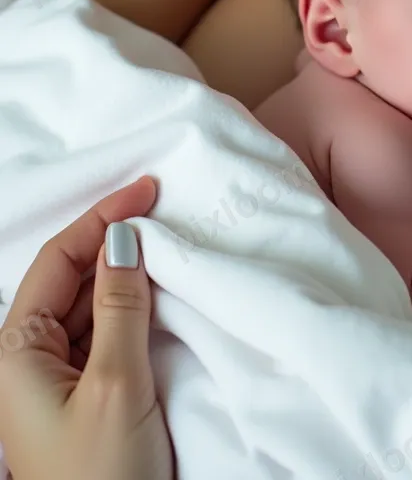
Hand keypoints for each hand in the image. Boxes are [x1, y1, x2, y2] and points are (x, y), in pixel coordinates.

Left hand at [0, 176, 172, 479]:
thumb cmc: (100, 477)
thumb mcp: (115, 383)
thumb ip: (120, 305)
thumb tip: (125, 238)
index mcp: (15, 351)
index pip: (59, 260)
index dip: (102, 217)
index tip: (147, 188)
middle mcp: (26, 359)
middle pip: (71, 277)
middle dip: (116, 240)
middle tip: (167, 209)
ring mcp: (53, 379)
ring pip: (89, 303)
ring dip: (126, 273)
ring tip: (169, 244)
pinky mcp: (83, 396)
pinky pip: (103, 332)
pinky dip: (132, 306)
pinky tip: (161, 293)